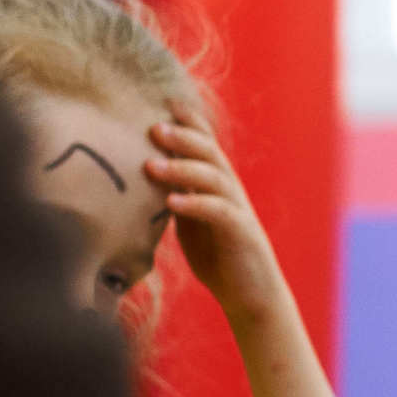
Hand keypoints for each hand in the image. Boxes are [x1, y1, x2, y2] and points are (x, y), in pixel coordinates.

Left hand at [144, 109, 287, 324]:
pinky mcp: (241, 233)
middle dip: (183, 137)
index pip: (206, 144)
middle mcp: (231, 191)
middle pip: (210, 153)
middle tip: (153, 127)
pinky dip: (195, 204)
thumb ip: (176, 195)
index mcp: (218, 185)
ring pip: (214, 178)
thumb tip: (144, 175)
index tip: (163, 102)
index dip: (190, 121)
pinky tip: (173, 202)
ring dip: (182, 169)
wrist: (252, 294)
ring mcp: (238, 210)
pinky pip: (219, 212)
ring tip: (151, 166)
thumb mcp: (191, 220)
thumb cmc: (218, 256)